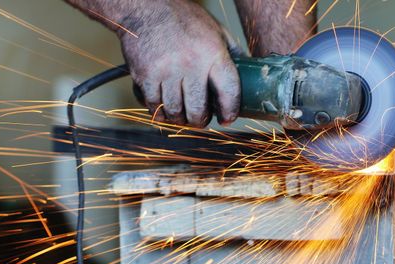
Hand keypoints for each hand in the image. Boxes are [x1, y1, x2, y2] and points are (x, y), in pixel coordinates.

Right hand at [118, 0, 240, 126]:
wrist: (145, 7)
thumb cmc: (182, 18)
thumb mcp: (215, 30)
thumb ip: (231, 52)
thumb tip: (249, 71)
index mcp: (212, 52)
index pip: (228, 91)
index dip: (230, 110)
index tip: (227, 118)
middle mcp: (190, 62)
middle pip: (198, 108)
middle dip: (200, 120)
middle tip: (200, 120)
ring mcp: (166, 70)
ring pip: (175, 111)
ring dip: (180, 119)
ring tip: (182, 117)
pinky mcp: (145, 75)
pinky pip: (154, 105)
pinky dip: (160, 113)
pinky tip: (164, 110)